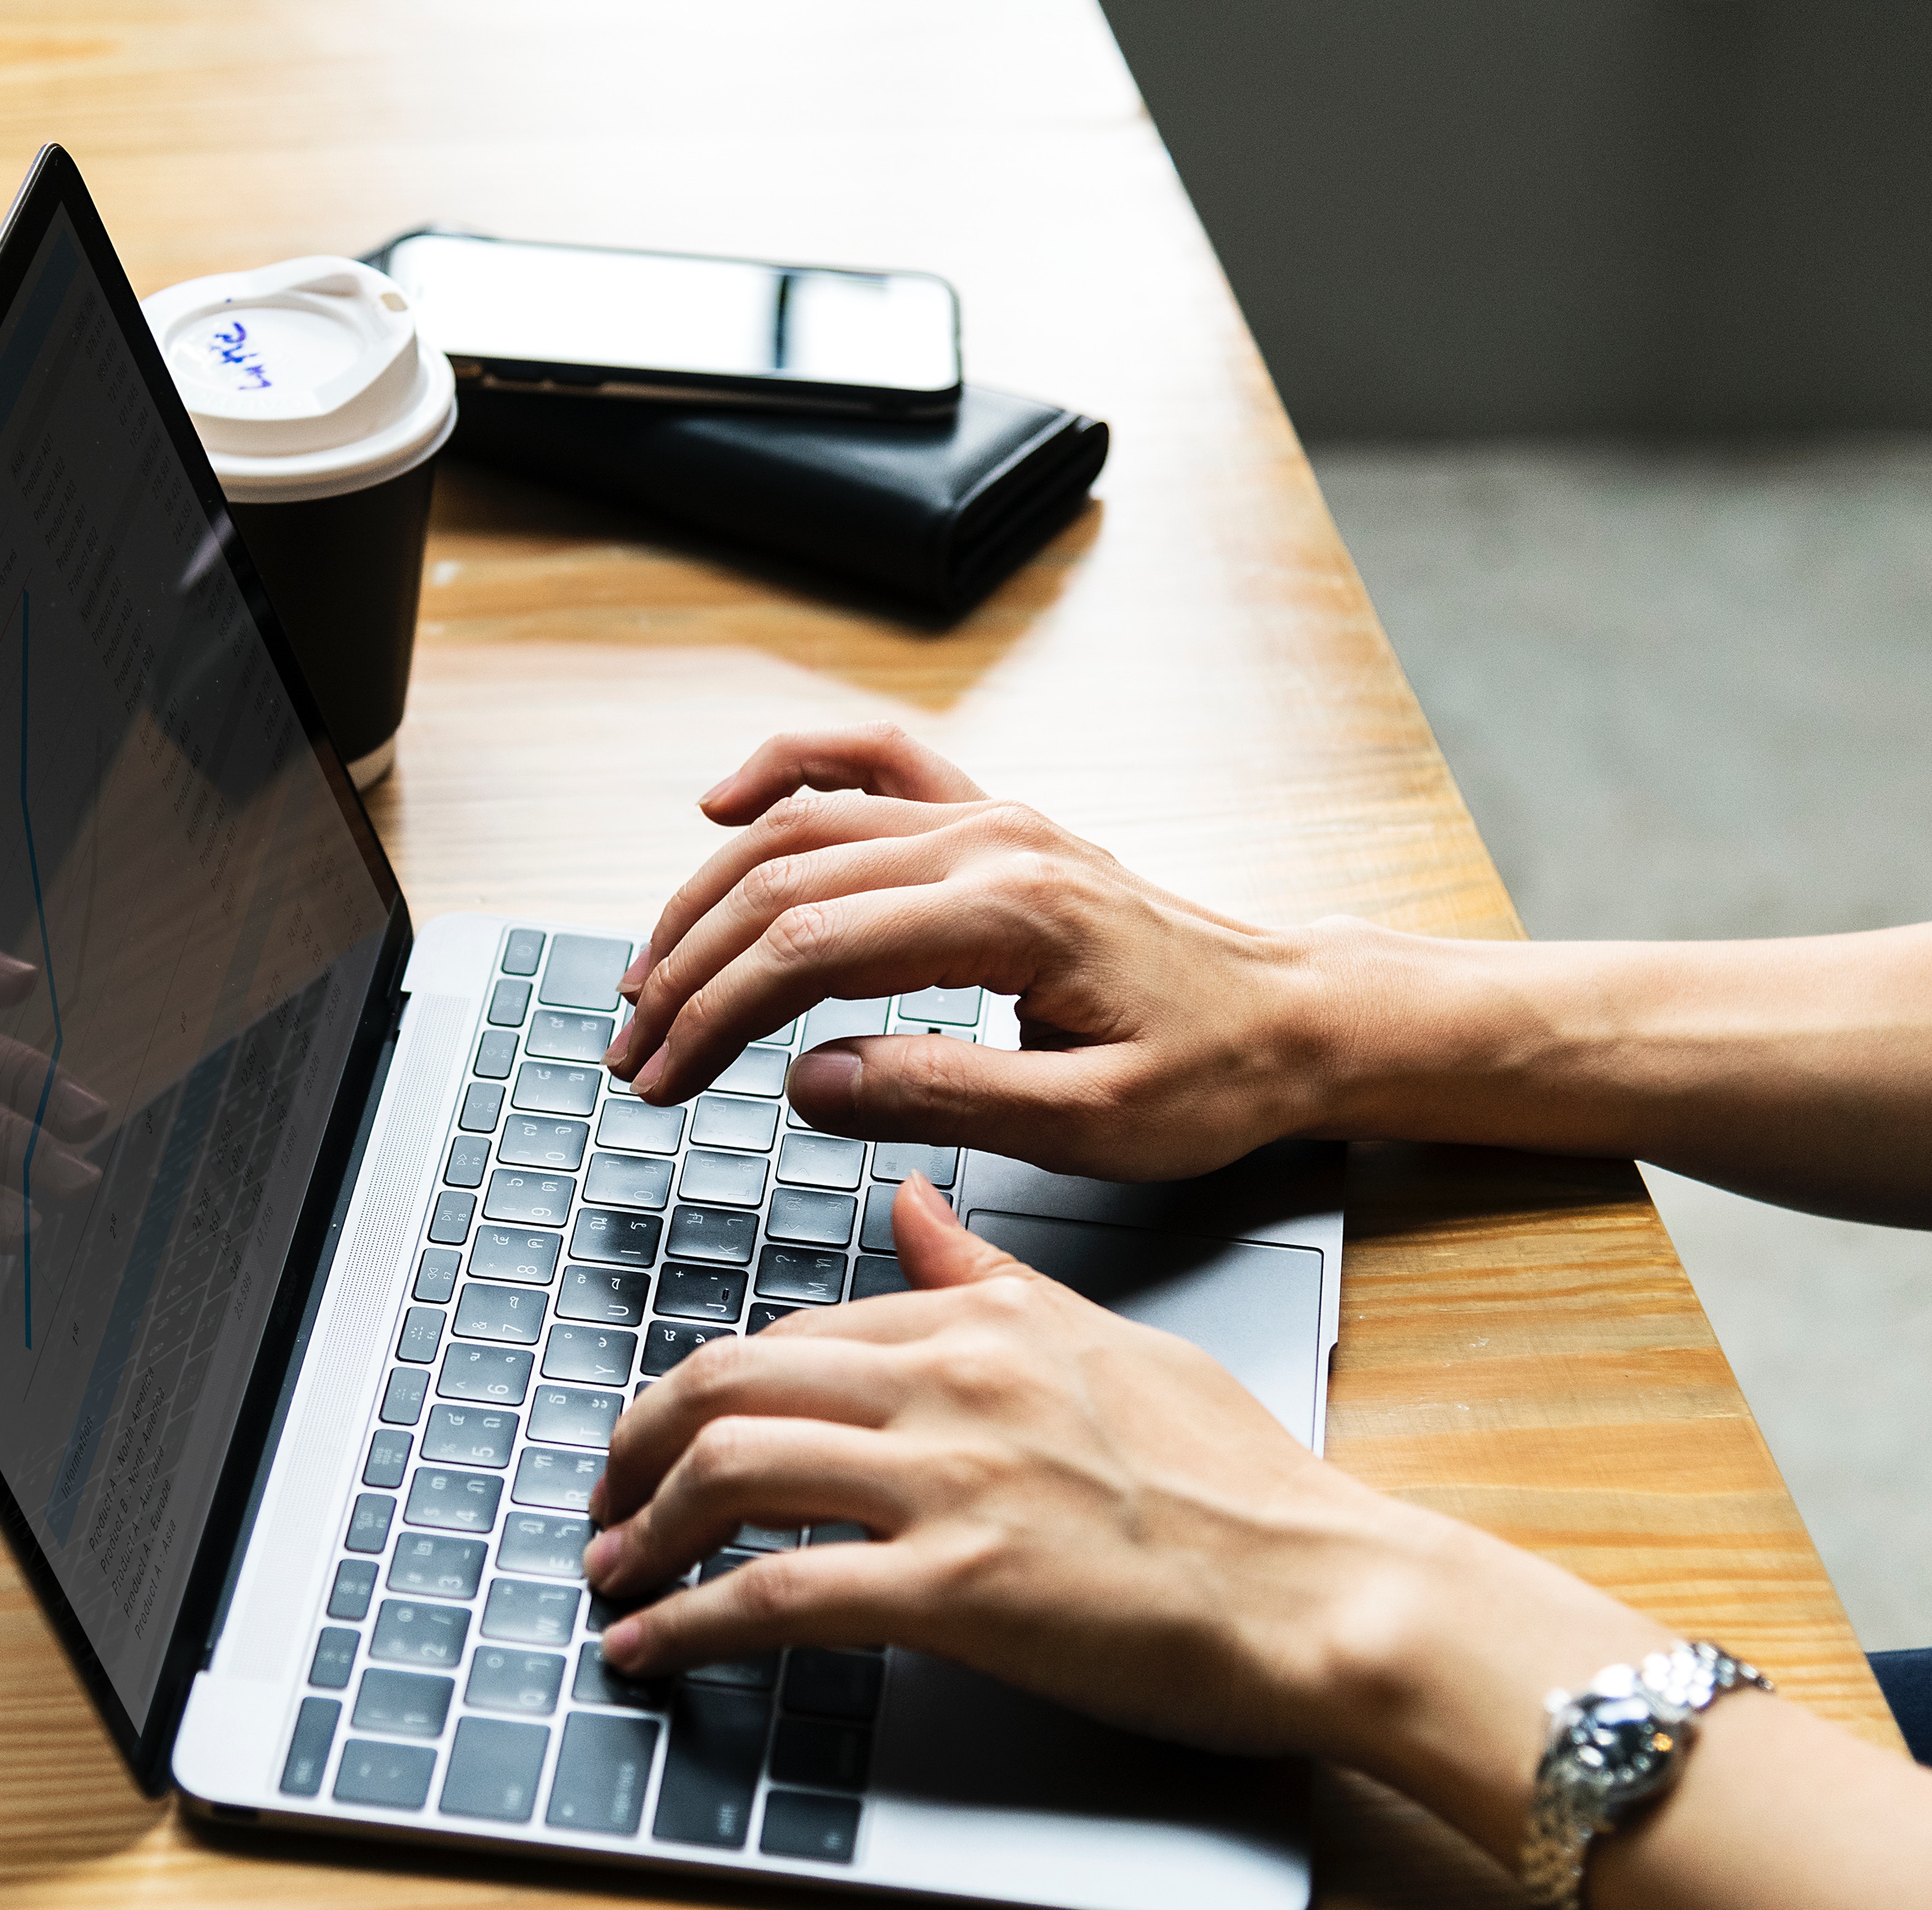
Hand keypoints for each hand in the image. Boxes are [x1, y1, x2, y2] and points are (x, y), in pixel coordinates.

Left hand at [585, 1176, 1448, 1759]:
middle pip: (728, 1381)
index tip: (677, 1440)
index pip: (798, 1335)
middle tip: (609, 1497)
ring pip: (731, 1471)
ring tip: (613, 1574)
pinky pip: (776, 1598)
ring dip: (643, 1530)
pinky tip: (647, 1649)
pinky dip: (687, 1624)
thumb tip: (915, 1212)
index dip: (712, 1391)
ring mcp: (950, 1482)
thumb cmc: (1236, 1482)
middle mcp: (950, 1382)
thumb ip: (993, 1280)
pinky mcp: (958, 1590)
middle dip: (638, 1442)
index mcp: (982, 1322)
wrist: (1322, 1587)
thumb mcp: (1109, 1341)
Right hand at [601, 723, 1344, 1181]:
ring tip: (650, 974)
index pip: (811, 948)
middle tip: (634, 1051)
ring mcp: (990, 818)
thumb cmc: (1211, 1078)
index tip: (662, 1078)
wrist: (1296, 1018)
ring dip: (709, 895)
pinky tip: (723, 803)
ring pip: (804, 824)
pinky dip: (786, 769)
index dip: (715, 1013)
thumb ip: (944, 1097)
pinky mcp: (994, 822)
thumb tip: (809, 1081)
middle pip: (785, 879)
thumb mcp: (1090, 1124)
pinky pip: (868, 763)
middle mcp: (990, 842)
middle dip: (690, 967)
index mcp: (1011, 914)